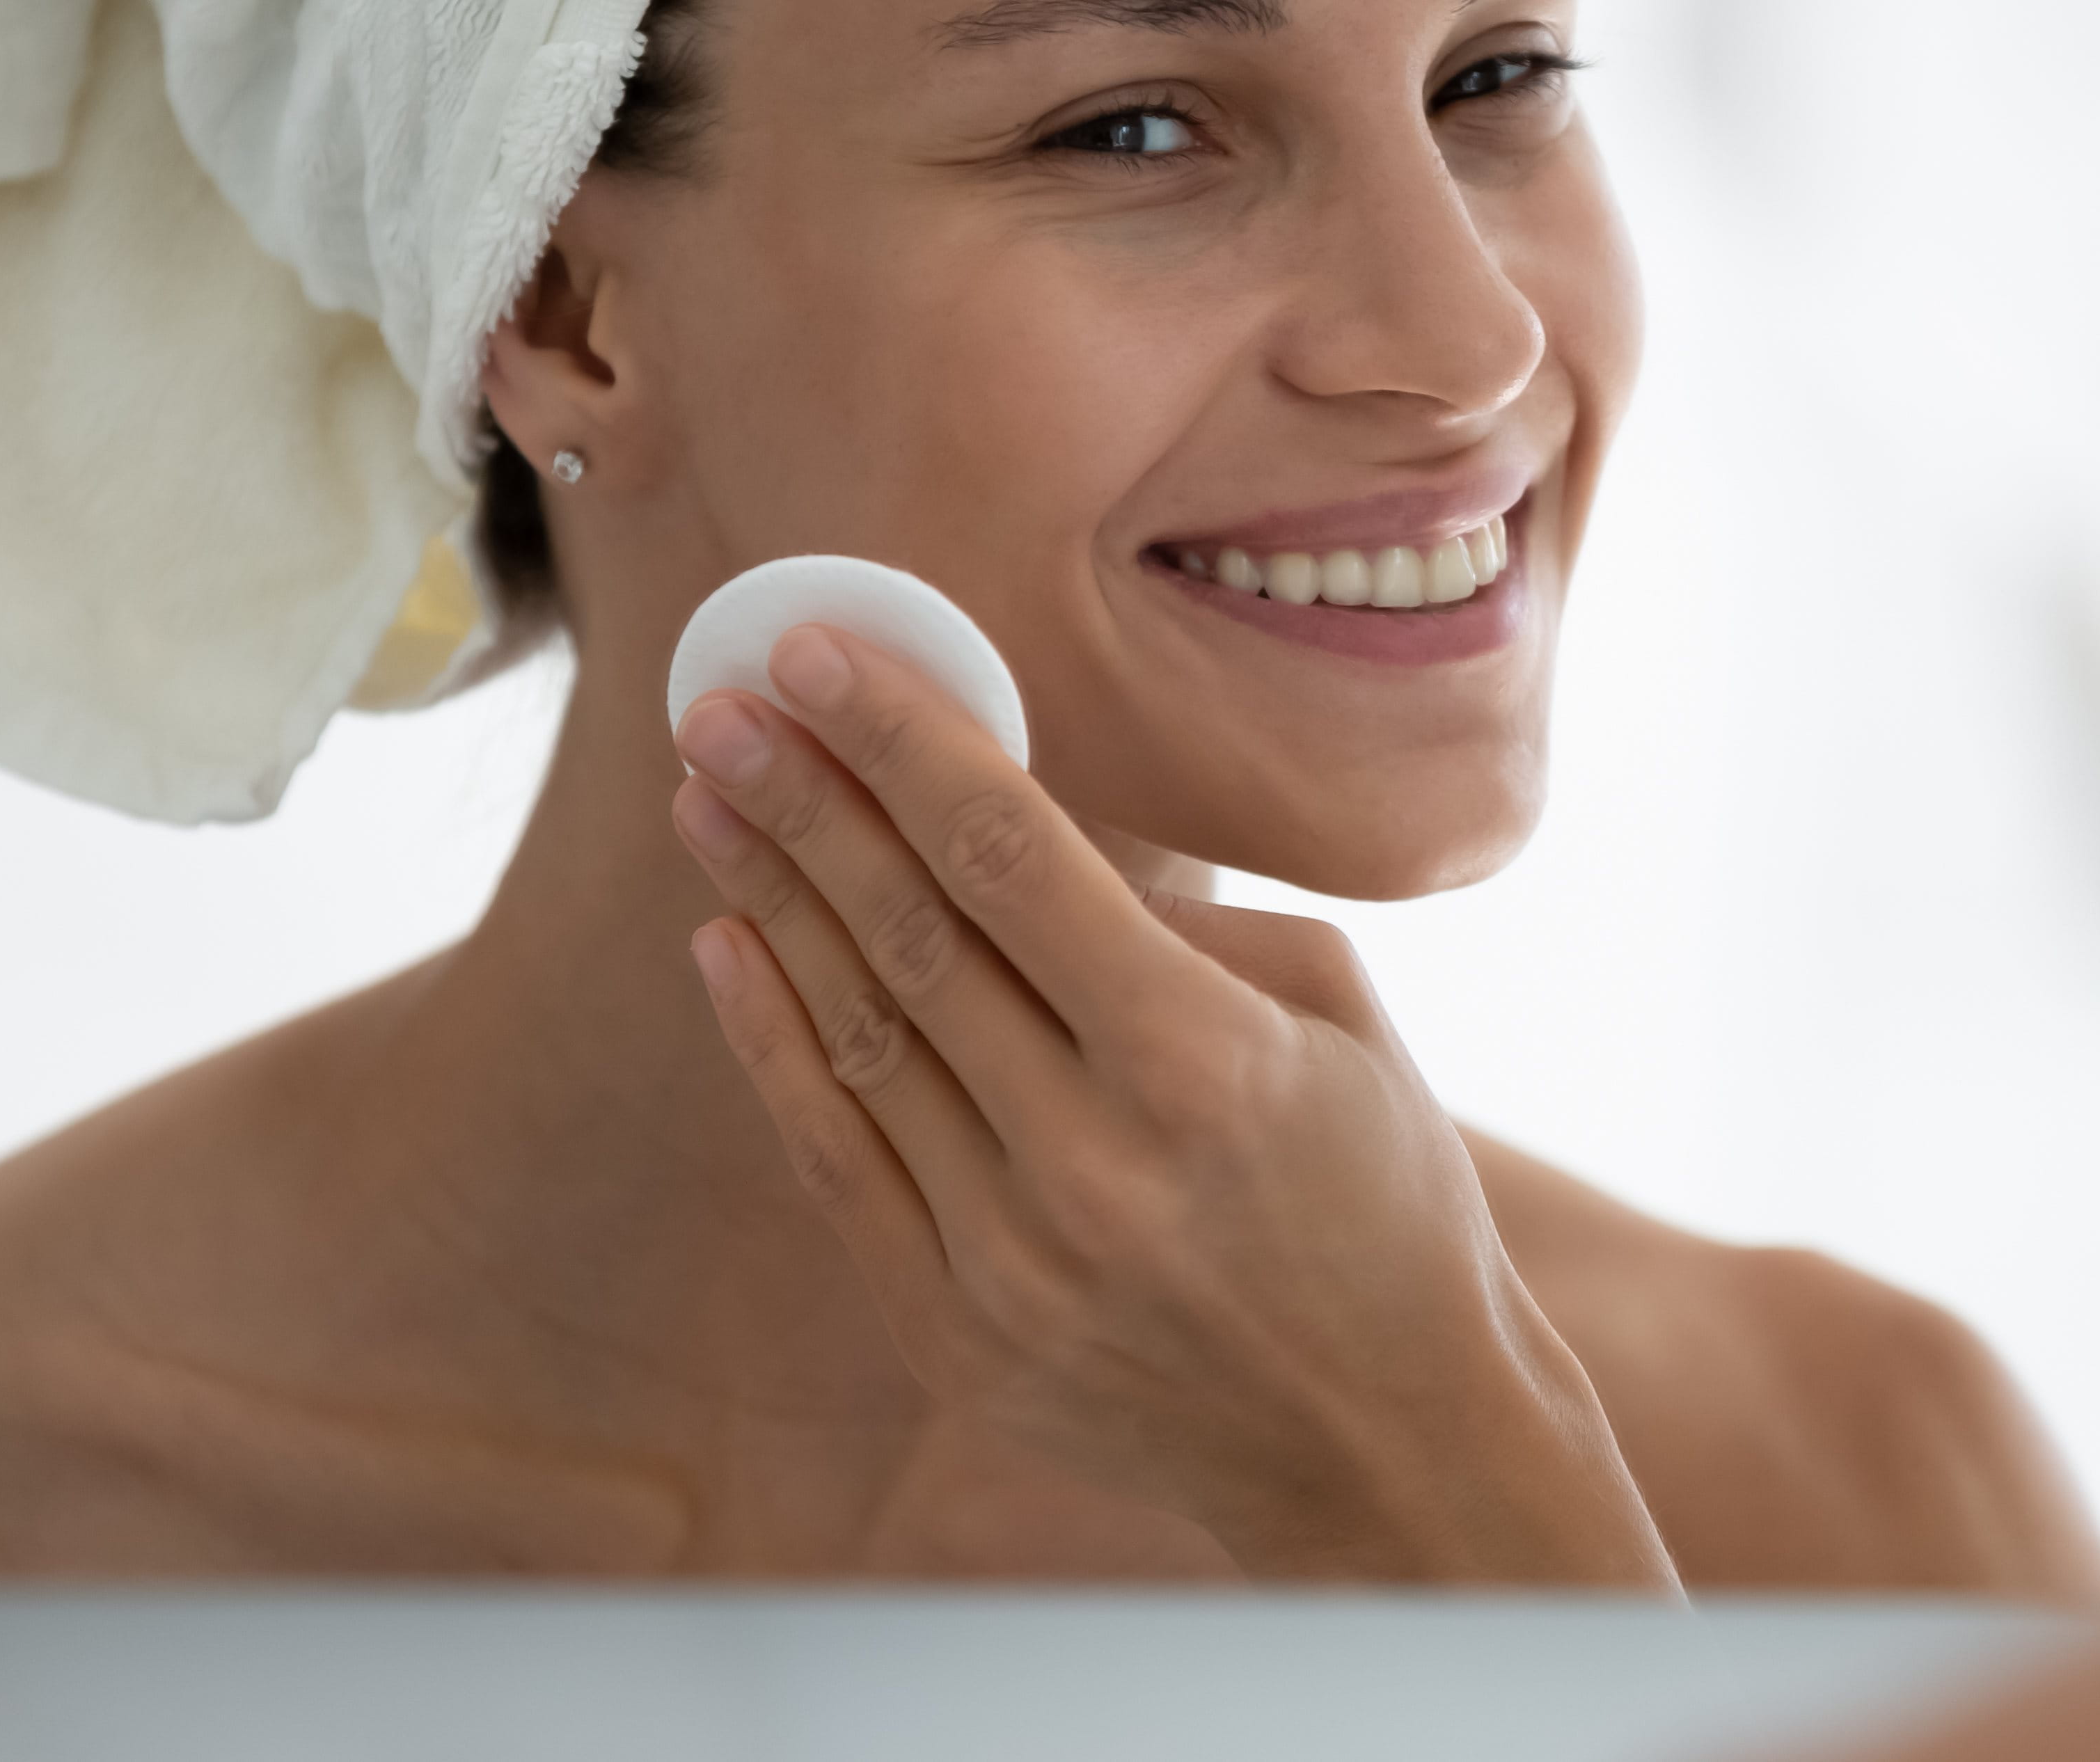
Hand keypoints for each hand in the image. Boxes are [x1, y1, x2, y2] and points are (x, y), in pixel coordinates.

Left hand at [670, 623, 1677, 1588]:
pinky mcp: (961, 1339)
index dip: (902, 742)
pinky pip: (837, 1165)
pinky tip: (727, 948)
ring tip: (708, 796)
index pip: (1011, 856)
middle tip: (718, 703)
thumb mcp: (1333, 1015)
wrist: (1391, 1444)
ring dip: (772, 901)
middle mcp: (1097, 1162)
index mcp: (1205, 1060)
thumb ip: (1177, 917)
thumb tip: (1014, 828)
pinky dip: (773, 1047)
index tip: (814, 654)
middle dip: (804, 800)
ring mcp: (1015, 1264)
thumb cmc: (1383, 1197)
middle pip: (911, 933)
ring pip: (860, 1038)